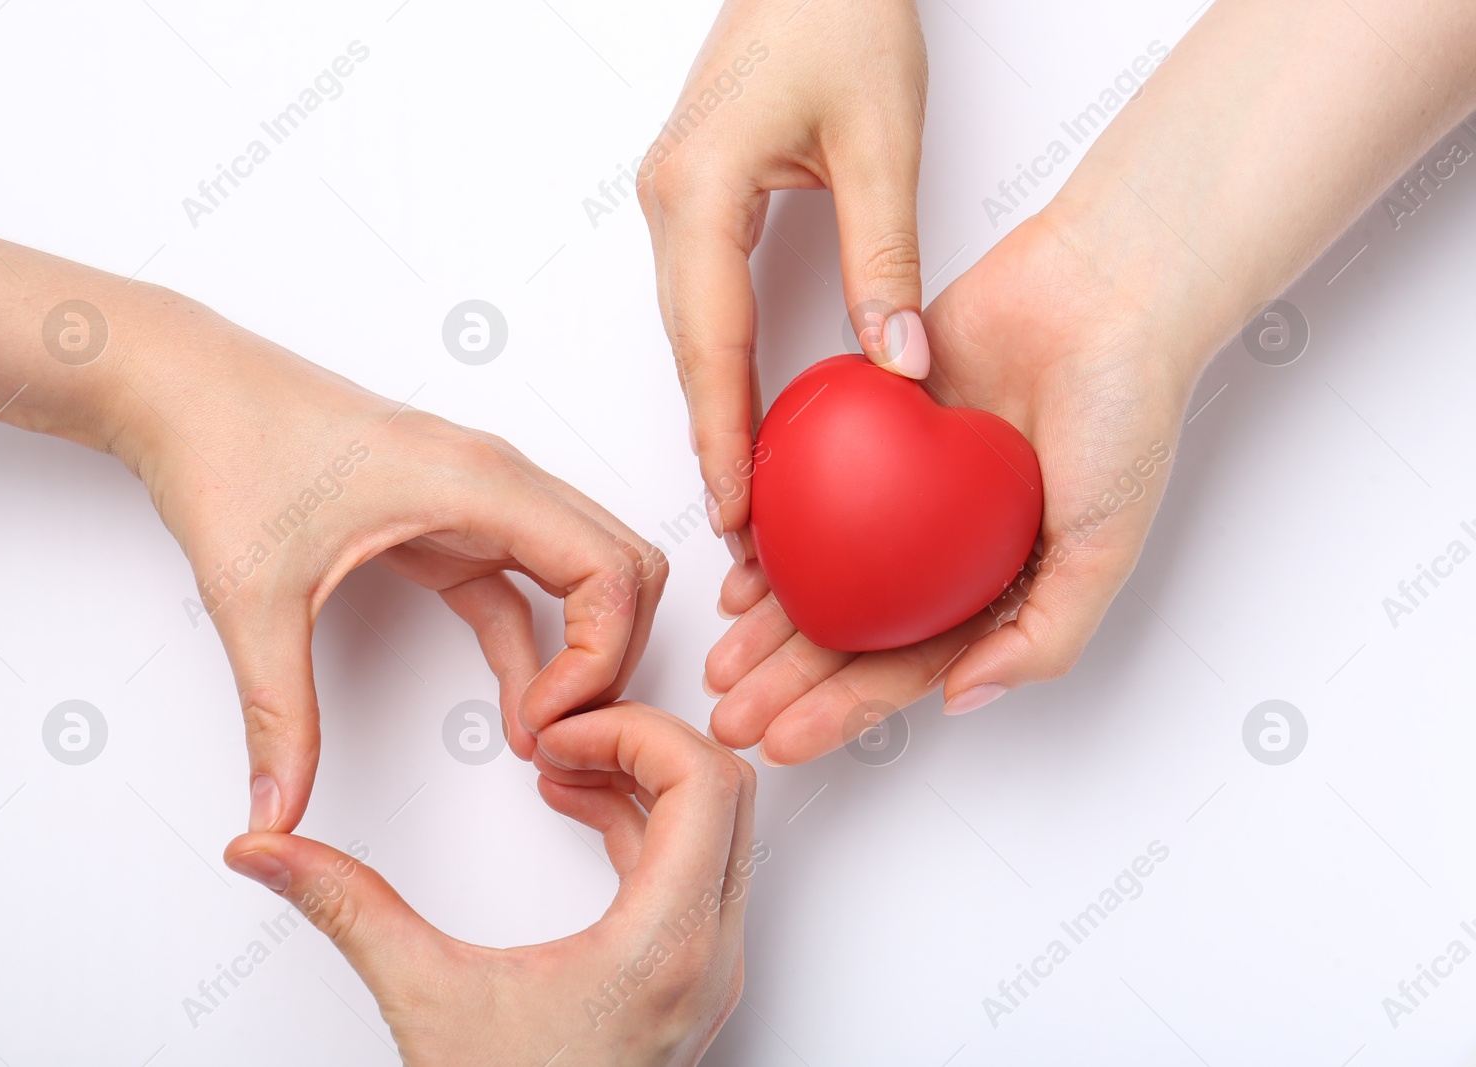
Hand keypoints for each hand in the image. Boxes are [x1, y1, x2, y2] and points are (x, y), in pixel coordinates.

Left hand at [111, 314, 668, 828]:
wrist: (182, 386)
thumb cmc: (226, 448)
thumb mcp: (254, 597)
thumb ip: (277, 713)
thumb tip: (277, 810)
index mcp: (478, 483)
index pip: (610, 569)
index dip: (603, 656)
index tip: (545, 721)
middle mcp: (497, 481)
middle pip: (624, 566)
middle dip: (615, 656)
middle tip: (564, 733)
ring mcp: (479, 497)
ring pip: (586, 571)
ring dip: (587, 647)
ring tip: (546, 729)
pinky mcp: (450, 517)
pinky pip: (524, 585)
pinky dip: (538, 643)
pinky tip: (517, 705)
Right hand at [224, 703, 760, 1065]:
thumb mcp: (424, 1000)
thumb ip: (346, 908)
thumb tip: (270, 852)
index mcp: (663, 947)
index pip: (706, 783)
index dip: (636, 729)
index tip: (564, 731)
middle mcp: (707, 956)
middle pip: (725, 793)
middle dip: (643, 742)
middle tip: (565, 736)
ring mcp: (707, 972)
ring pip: (718, 832)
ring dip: (644, 782)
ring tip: (561, 767)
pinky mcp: (690, 982)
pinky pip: (694, 871)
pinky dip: (645, 826)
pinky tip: (577, 813)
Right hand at [637, 0, 930, 543]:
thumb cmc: (839, 13)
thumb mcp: (880, 141)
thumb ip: (886, 261)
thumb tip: (900, 365)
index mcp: (699, 191)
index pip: (710, 343)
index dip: (723, 435)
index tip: (738, 509)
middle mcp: (668, 201)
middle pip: (687, 350)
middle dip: (714, 442)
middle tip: (745, 529)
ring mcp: (671, 198)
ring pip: (688, 332)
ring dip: (715, 409)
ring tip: (747, 487)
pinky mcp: (693, 195)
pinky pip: (699, 301)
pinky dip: (722, 363)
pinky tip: (746, 404)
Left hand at [703, 213, 1197, 761]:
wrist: (1104, 290)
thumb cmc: (1125, 416)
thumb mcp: (1103, 547)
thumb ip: (1043, 634)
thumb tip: (958, 700)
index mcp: (999, 585)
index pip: (909, 666)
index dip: (844, 710)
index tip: (783, 742)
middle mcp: (948, 547)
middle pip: (853, 627)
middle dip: (787, 682)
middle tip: (726, 716)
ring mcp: (909, 488)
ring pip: (825, 567)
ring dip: (771, 619)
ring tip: (719, 661)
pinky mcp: (876, 424)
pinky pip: (812, 485)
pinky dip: (777, 528)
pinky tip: (739, 566)